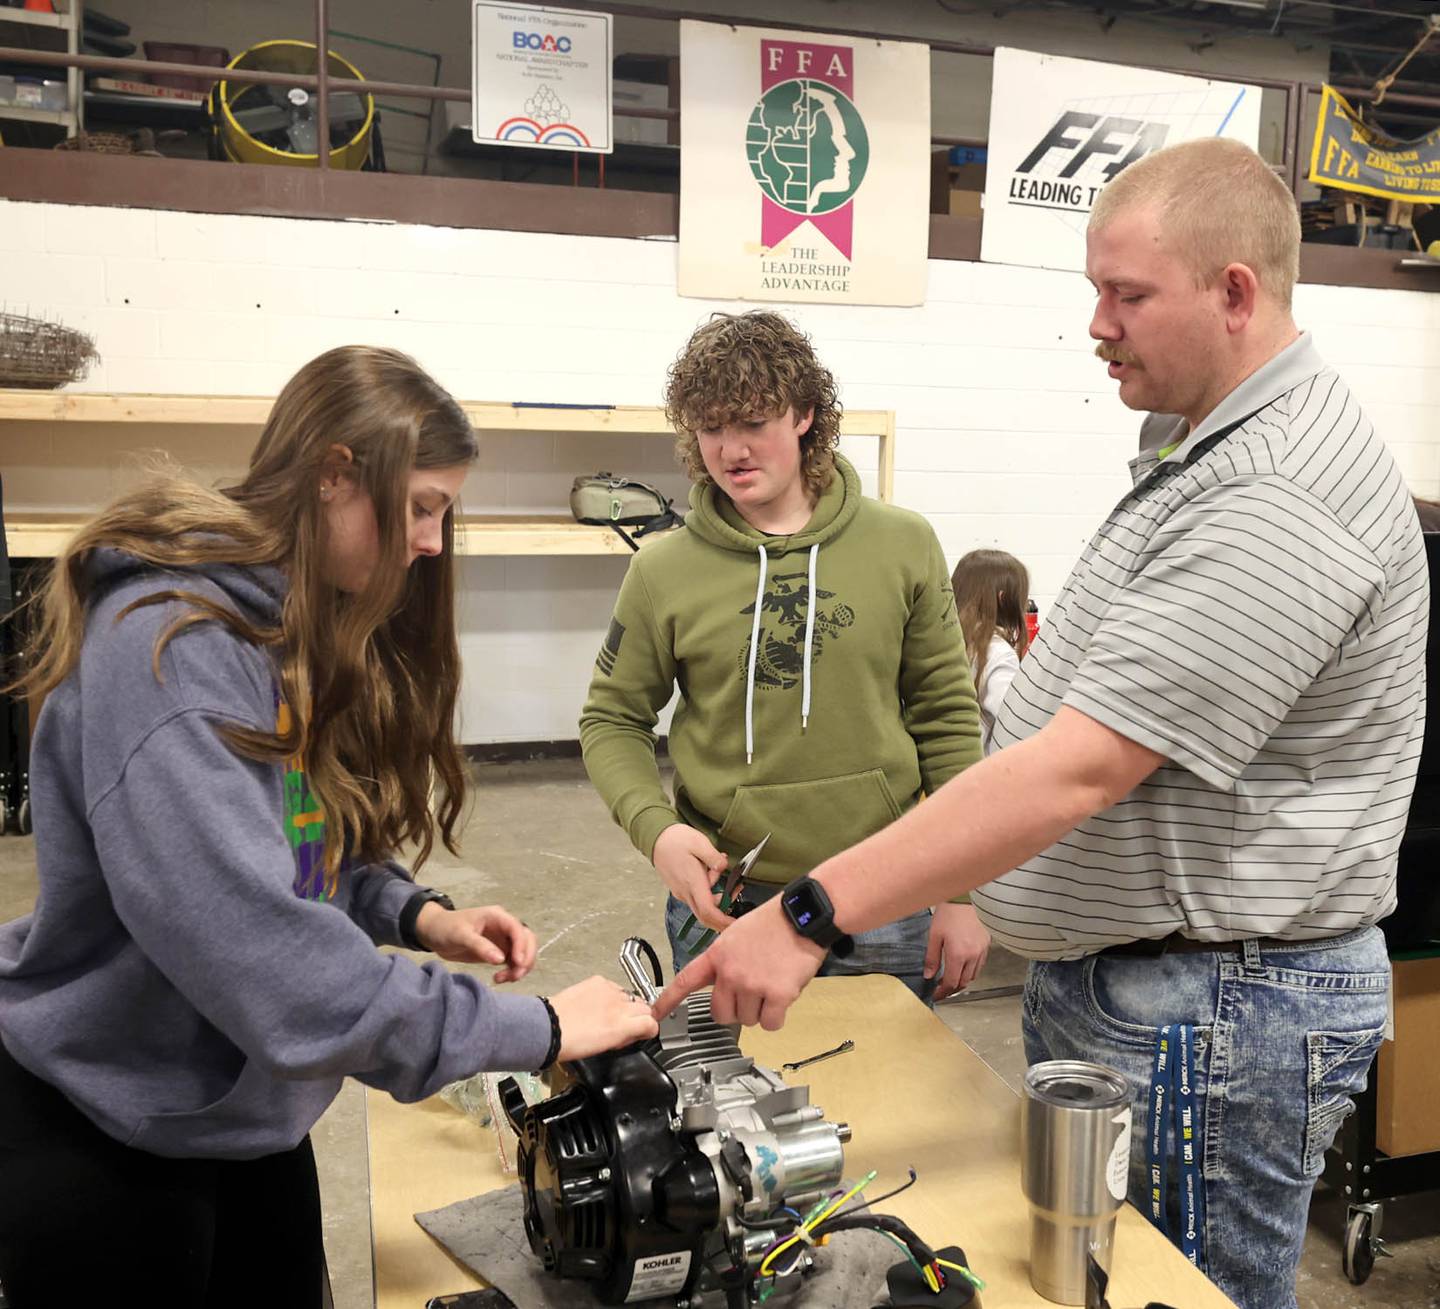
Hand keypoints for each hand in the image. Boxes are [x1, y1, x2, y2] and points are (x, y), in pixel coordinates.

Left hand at [415, 903, 536, 982]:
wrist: (435, 934)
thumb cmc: (446, 929)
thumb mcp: (461, 936)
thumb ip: (480, 946)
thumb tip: (500, 959)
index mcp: (497, 916)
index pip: (517, 929)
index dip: (522, 945)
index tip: (518, 963)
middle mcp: (504, 927)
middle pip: (527, 940)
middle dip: (526, 958)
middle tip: (515, 975)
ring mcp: (503, 939)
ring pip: (524, 952)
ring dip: (520, 967)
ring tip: (503, 979)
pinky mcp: (500, 951)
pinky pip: (514, 962)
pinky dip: (512, 972)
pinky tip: (499, 978)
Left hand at [550, 976, 658, 1059]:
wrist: (550, 1027)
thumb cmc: (571, 1043)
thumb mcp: (606, 1047)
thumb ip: (625, 1037)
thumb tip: (635, 1033)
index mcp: (622, 1026)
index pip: (652, 1022)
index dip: (649, 1029)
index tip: (644, 1031)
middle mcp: (619, 1005)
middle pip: (645, 1007)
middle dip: (639, 1016)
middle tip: (626, 1025)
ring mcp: (609, 991)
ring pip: (631, 995)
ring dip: (625, 1005)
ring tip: (609, 1014)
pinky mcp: (598, 981)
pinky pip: (614, 986)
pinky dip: (611, 994)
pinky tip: (599, 1003)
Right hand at [652, 824, 730, 932]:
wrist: (656, 839)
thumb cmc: (676, 840)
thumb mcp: (699, 842)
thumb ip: (713, 857)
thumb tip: (724, 866)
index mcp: (692, 882)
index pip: (708, 912)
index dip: (723, 921)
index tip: (736, 924)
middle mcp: (686, 892)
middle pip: (706, 916)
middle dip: (724, 915)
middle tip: (737, 896)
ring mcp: (682, 892)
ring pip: (703, 907)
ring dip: (717, 899)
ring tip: (725, 877)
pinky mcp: (681, 890)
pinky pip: (697, 899)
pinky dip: (709, 893)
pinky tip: (712, 875)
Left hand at [653, 899, 823, 1030]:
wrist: (802, 916)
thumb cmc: (774, 922)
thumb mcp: (736, 934)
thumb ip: (724, 960)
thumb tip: (721, 984)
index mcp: (718, 955)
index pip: (685, 981)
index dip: (668, 1001)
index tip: (655, 1014)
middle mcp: (731, 972)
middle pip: (720, 1013)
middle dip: (735, 1009)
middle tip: (751, 993)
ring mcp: (752, 985)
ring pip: (748, 1019)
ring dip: (760, 1010)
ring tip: (771, 984)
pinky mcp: (777, 995)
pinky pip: (770, 1023)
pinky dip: (776, 1016)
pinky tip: (782, 997)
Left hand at [925, 902, 990, 1000]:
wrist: (966, 898)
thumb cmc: (950, 913)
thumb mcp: (934, 935)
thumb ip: (932, 957)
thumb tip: (929, 975)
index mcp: (958, 955)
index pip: (951, 982)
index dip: (942, 992)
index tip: (936, 994)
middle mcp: (972, 956)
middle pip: (963, 983)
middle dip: (952, 989)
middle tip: (941, 989)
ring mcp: (981, 951)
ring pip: (973, 976)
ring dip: (961, 981)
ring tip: (950, 979)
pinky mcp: (986, 946)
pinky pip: (979, 966)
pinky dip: (970, 971)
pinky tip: (962, 967)